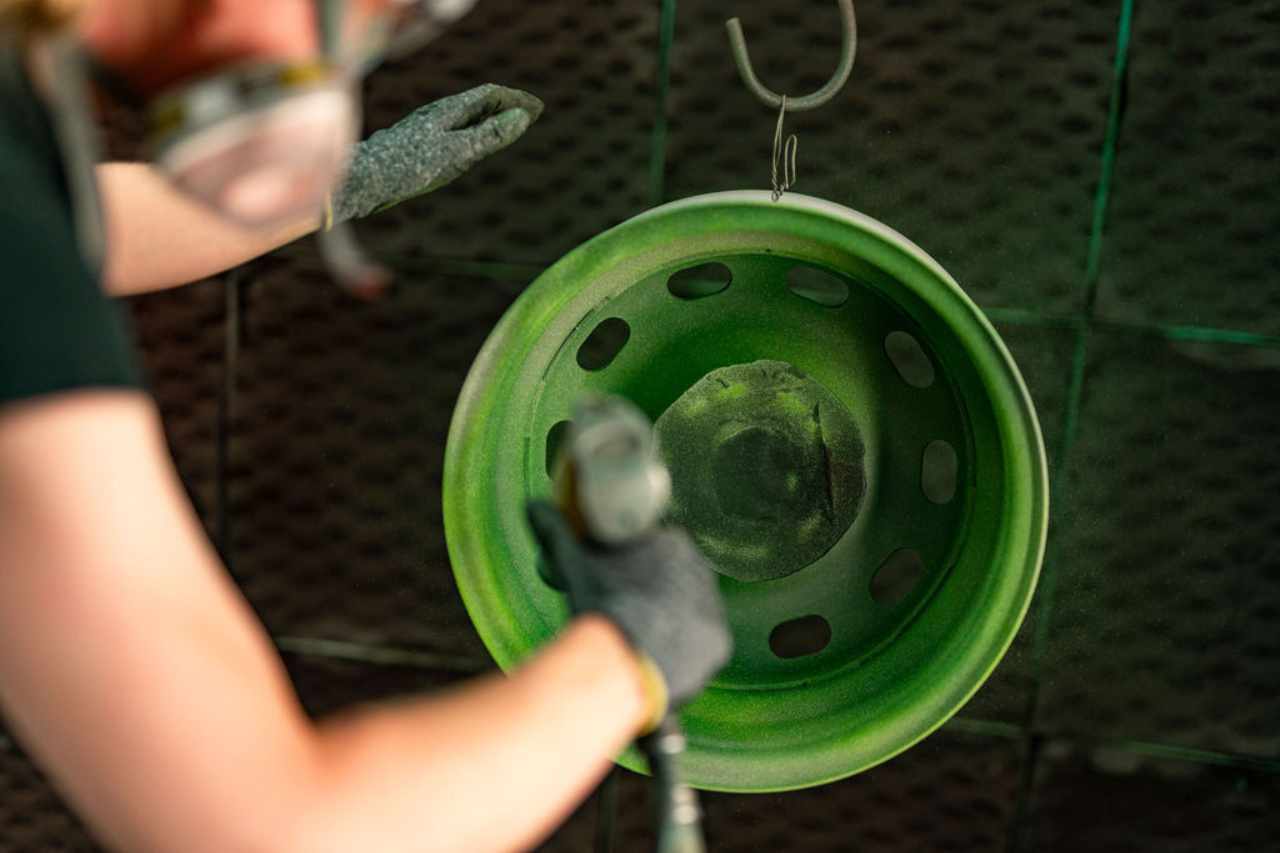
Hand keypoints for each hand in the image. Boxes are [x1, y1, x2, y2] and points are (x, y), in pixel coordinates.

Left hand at [332, 84, 543, 222]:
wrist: (364, 179)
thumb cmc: (408, 165)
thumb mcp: (456, 151)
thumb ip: (488, 135)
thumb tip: (520, 117)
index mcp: (448, 111)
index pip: (489, 95)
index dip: (515, 100)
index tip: (536, 108)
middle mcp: (437, 115)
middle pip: (477, 104)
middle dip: (504, 108)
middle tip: (528, 116)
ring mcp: (426, 129)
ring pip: (464, 119)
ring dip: (488, 120)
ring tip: (505, 128)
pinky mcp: (417, 145)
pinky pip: (452, 134)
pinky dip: (470, 135)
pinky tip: (468, 149)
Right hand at [526, 501, 732, 710]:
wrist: (623, 659)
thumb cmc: (599, 604)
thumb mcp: (572, 563)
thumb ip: (555, 531)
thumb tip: (533, 505)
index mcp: (674, 543)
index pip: (657, 547)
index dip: (635, 564)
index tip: (617, 580)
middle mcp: (703, 570)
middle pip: (675, 579)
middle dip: (653, 590)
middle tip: (625, 609)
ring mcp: (714, 608)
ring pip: (688, 610)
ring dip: (669, 619)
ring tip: (639, 635)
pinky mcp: (720, 644)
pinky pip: (700, 644)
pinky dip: (682, 649)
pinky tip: (658, 655)